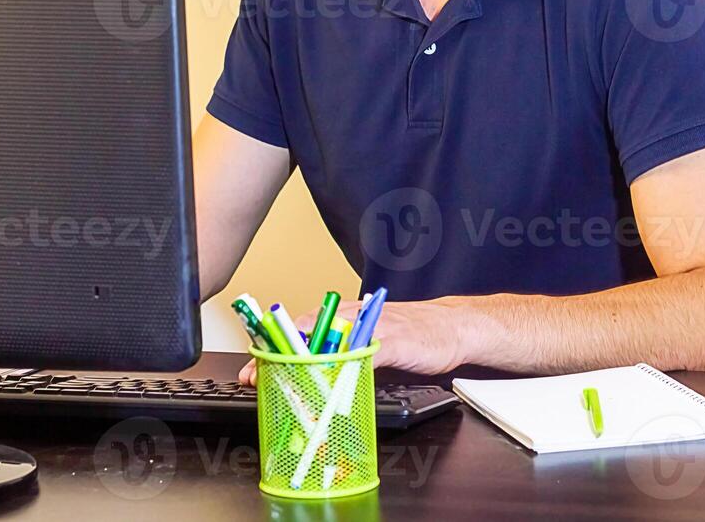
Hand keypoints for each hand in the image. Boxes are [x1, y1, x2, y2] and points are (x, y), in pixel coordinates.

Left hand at [236, 297, 488, 385]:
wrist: (453, 327)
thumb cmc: (413, 335)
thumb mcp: (369, 344)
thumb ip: (341, 357)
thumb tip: (310, 379)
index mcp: (344, 319)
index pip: (298, 331)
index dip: (271, 350)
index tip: (250, 371)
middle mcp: (352, 319)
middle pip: (304, 335)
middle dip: (277, 358)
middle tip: (256, 378)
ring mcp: (370, 329)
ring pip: (328, 344)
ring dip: (302, 366)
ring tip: (283, 385)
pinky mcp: (391, 342)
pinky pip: (360, 357)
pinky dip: (343, 372)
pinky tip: (331, 386)